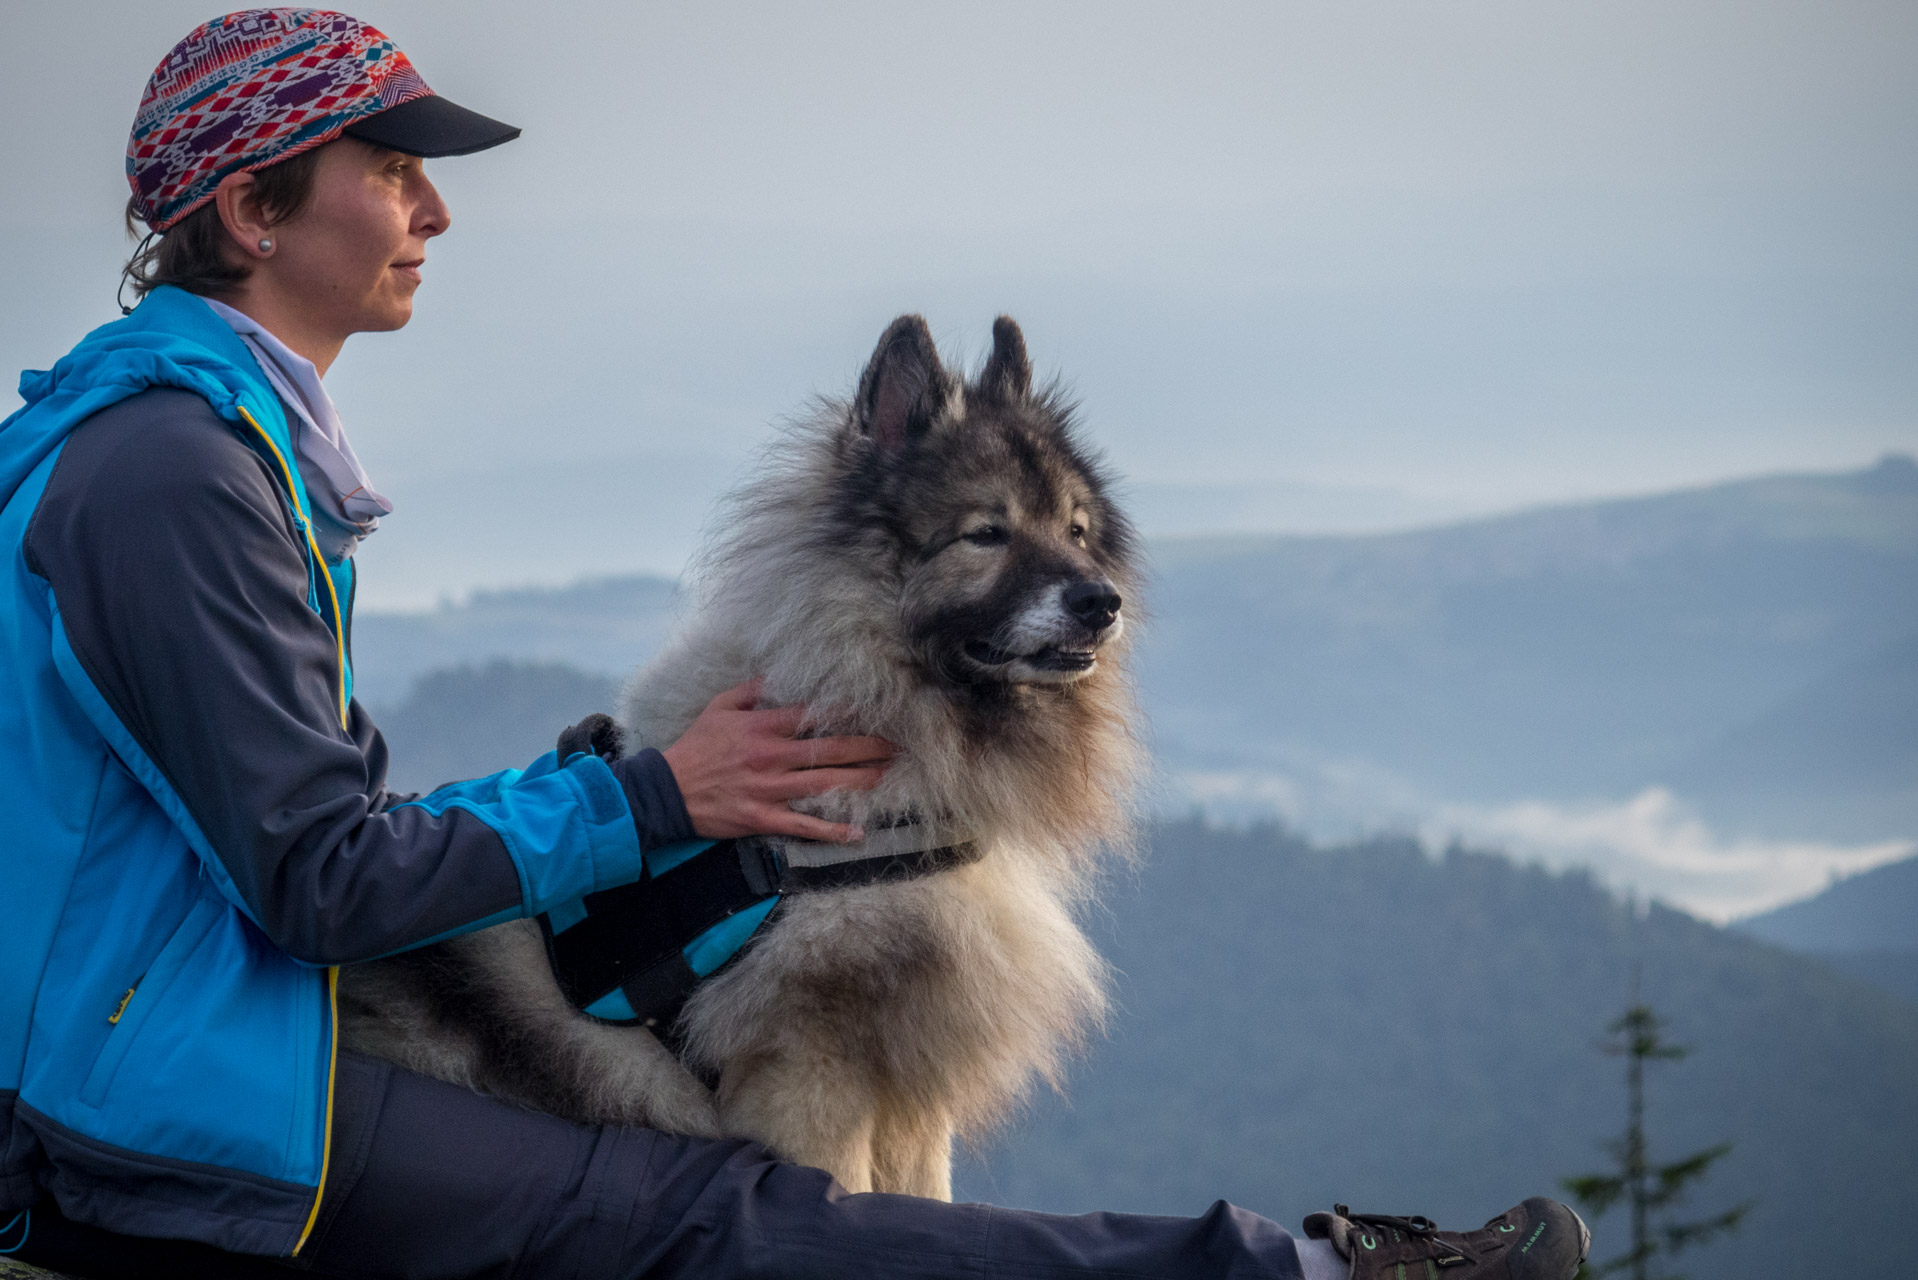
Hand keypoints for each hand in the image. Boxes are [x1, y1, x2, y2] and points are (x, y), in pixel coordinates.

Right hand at [661, 678, 894, 843]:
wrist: (666, 791)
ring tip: (886, 773)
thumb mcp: (719, 707)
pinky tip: (856, 832)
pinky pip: (803, 827)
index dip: (845, 711)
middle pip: (829, 749)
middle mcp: (770, 757)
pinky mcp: (762, 818)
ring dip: (859, 779)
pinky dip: (830, 831)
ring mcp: (768, 790)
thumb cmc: (696, 746)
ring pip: (823, 784)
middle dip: (867, 745)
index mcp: (760, 727)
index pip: (812, 715)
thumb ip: (751, 690)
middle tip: (895, 744)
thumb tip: (779, 676)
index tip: (872, 710)